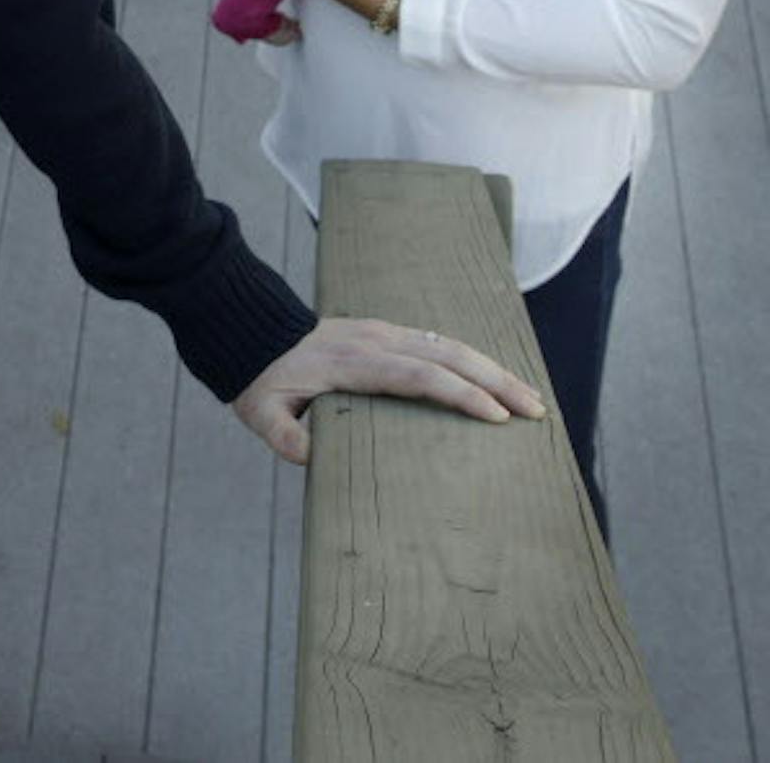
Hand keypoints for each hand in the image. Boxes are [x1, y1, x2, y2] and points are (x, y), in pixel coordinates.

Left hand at [233, 317, 547, 465]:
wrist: (251, 329)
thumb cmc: (261, 377)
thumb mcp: (262, 411)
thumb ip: (284, 434)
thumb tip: (310, 458)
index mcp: (354, 363)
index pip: (418, 376)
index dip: (459, 394)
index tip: (495, 416)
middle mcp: (376, 341)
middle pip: (448, 355)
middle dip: (497, 382)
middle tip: (537, 411)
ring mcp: (383, 332)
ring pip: (449, 345)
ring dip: (492, 368)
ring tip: (530, 397)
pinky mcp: (385, 331)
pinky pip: (437, 342)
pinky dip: (472, 359)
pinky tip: (494, 379)